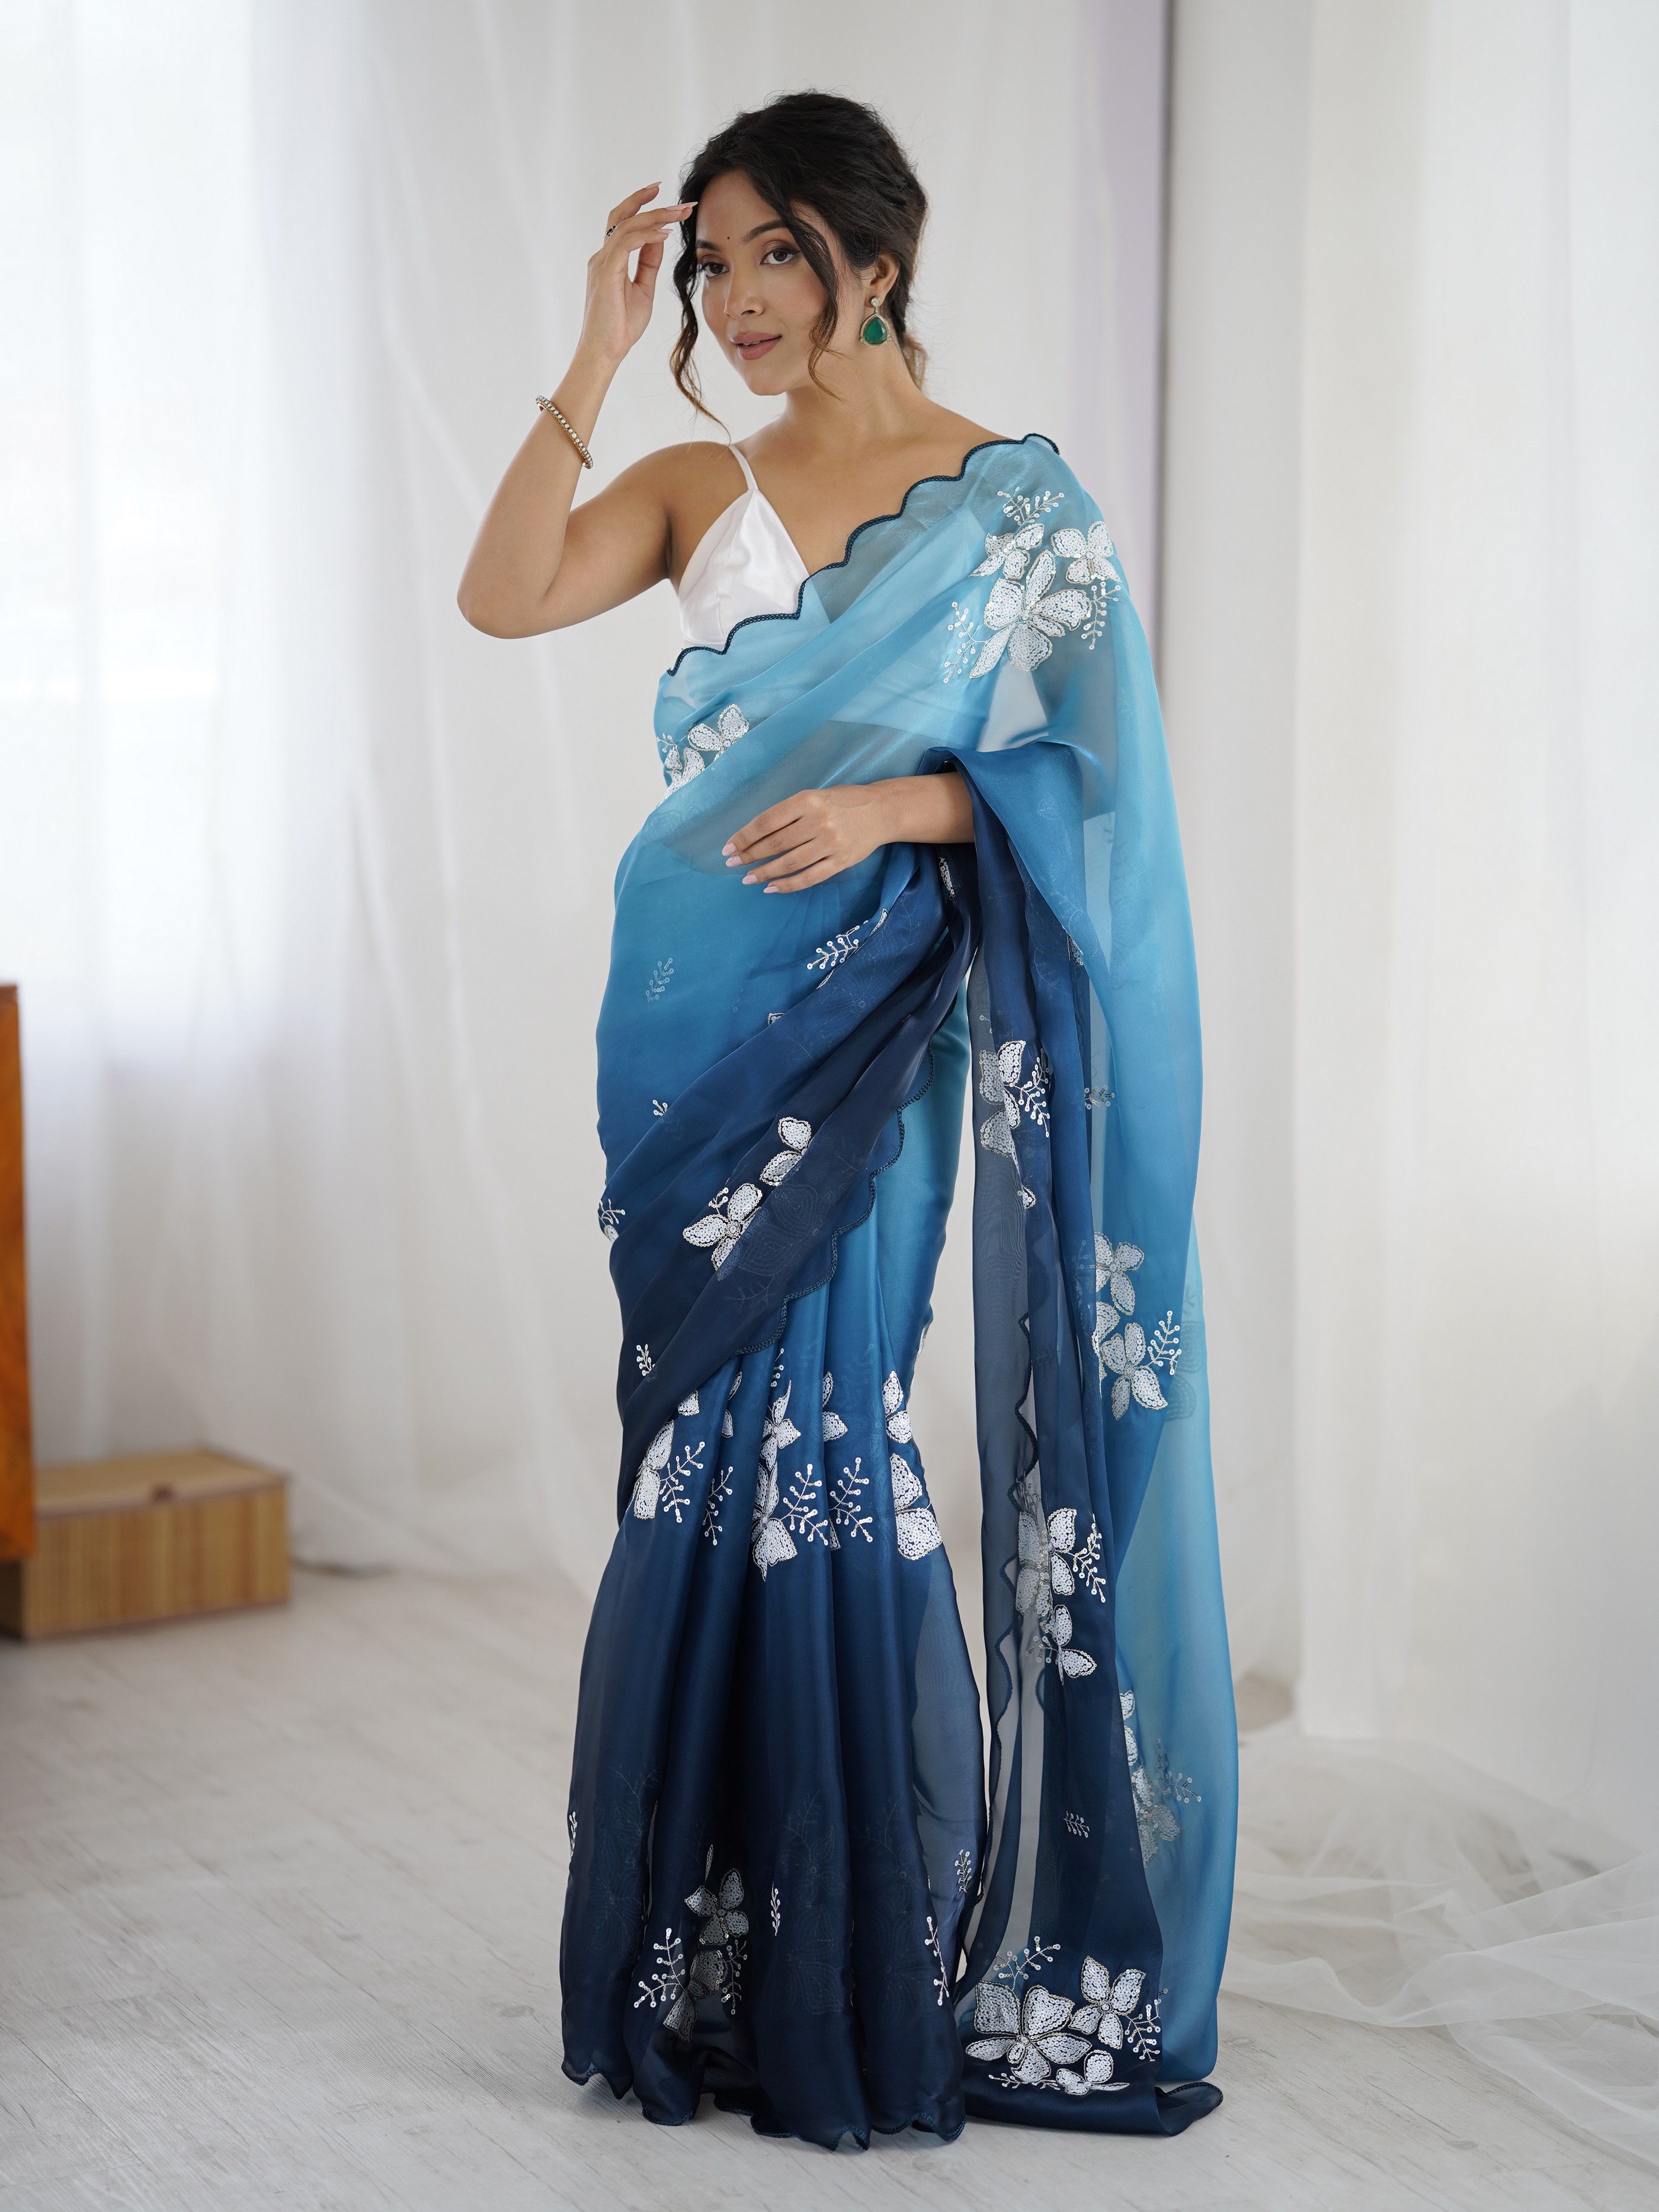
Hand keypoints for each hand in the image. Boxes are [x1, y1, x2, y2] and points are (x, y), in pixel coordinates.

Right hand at [579, 184, 693, 365]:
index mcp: (610, 260)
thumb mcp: (643, 289)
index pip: (625, 224)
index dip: (644, 208)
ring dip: (656, 216)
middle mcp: (603, 256)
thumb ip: (649, 263)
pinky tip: (666, 234)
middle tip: (680, 201)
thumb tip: (659, 238)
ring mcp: (602, 263)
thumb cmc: (620, 327)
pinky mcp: (606, 273)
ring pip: (627, 225)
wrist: (605, 352)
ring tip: (680, 213)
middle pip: (623, 216)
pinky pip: (627, 243)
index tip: (670, 202)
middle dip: (649, 202)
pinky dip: (647, 235)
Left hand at [723, 773, 972, 892]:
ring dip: (764, 872)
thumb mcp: (815, 796)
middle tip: (732, 863)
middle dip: (749, 855)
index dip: (745, 835)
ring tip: (748, 878)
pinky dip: (788, 884)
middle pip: (775, 843)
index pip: (768, 821)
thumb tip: (756, 834)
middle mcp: (818, 821)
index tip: (729, 846)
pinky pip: (809, 877)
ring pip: (789, 863)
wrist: (882, 811)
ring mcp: (830, 843)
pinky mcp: (840, 861)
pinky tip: (771, 887)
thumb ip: (789, 812)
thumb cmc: (843, 801)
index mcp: (808, 800)